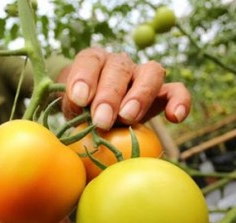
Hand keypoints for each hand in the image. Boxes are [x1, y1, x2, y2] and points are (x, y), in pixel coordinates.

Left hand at [60, 47, 190, 129]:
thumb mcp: (73, 110)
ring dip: (140, 95)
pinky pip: (176, 90)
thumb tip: (81, 130)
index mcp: (93, 62)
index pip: (89, 61)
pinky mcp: (161, 91)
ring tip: (129, 118)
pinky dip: (180, 101)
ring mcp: (142, 75)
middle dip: (110, 96)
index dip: (84, 78)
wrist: (96, 112)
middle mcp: (119, 63)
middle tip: (102, 121)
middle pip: (119, 69)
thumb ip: (76, 113)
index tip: (80, 99)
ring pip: (151, 72)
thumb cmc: (82, 110)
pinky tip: (175, 117)